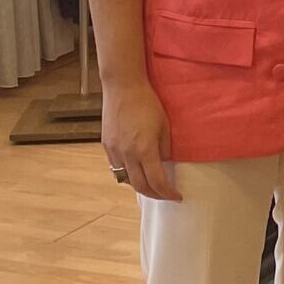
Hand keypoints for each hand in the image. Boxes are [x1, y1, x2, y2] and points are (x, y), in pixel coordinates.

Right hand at [102, 79, 180, 200]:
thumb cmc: (147, 102)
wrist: (123, 87)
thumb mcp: (164, 125)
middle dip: (154, 194)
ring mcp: (114, 151)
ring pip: (125, 179)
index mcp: (145, 150)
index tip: (176, 196)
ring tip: (151, 185)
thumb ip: (165, 148)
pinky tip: (135, 171)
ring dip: (139, 186)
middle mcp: (127, 155)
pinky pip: (116, 167)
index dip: (168, 193)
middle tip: (165, 195)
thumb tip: (164, 162)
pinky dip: (127, 174)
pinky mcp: (107, 145)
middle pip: (140, 187)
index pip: (157, 182)